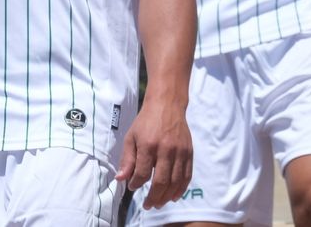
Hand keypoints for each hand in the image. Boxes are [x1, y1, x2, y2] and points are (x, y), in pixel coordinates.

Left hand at [117, 94, 192, 208]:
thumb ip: (127, 160)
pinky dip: (181, 188)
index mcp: (148, 145)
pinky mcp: (189, 151)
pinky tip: (174, 196)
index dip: (135, 184)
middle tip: (148, 205)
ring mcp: (180, 151)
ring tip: (159, 203)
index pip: (142, 174)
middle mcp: (166, 149)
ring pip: (175, 181)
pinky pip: (187, 174)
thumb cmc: (146, 122)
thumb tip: (121, 179)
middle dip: (153, 197)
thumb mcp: (131, 138)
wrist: (167, 105)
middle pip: (161, 181)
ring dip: (167, 196)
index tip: (132, 187)